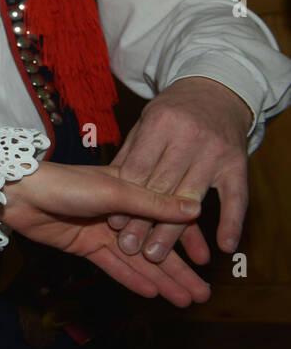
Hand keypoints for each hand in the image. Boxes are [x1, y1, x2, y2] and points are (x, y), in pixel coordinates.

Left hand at [0, 162, 209, 306]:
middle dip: (179, 269)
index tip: (207, 259)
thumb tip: (195, 209)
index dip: (187, 238)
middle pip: (155, 245)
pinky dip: (132, 279)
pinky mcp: (85, 247)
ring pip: (137, 260)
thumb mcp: (114, 191)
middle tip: (203, 295)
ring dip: (161, 280)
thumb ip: (152, 204)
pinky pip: (114, 266)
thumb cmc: (64, 183)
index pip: (167, 217)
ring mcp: (102, 231)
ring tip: (185, 301)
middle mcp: (120, 212)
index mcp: (130, 190)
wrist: (19, 194)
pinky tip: (153, 294)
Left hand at [108, 76, 251, 263]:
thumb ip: (129, 155)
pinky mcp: (238, 164)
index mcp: (160, 125)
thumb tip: (110, 189)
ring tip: (158, 256)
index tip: (114, 224)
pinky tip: (224, 246)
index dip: (125, 198)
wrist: (215, 92)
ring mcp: (215, 152)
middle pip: (162, 190)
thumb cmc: (171, 112)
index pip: (139, 171)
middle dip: (145, 222)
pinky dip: (231, 222)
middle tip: (132, 249)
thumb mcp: (145, 124)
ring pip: (191, 200)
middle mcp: (189, 138)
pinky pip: (236, 198)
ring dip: (176, 233)